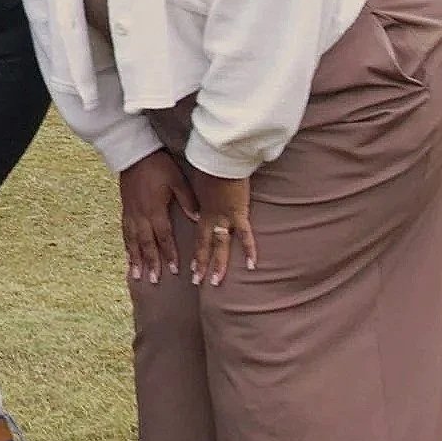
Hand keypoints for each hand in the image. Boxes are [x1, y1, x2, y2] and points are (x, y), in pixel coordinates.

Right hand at [115, 149, 192, 282]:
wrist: (133, 153)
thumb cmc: (158, 165)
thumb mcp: (177, 180)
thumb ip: (187, 200)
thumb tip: (197, 218)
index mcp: (155, 209)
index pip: (164, 237)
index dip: (169, 254)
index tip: (174, 270)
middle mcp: (141, 215)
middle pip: (146, 244)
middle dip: (150, 262)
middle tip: (153, 280)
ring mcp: (130, 213)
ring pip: (132, 241)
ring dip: (135, 259)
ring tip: (136, 275)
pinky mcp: (125, 209)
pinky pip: (125, 232)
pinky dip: (126, 246)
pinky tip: (128, 255)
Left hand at [183, 164, 256, 284]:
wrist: (220, 158)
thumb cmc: (210, 166)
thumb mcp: (200, 183)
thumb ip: (201, 197)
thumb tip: (200, 206)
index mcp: (201, 210)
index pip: (196, 236)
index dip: (194, 252)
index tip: (189, 266)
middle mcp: (210, 217)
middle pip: (204, 245)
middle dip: (200, 264)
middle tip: (196, 282)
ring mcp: (224, 217)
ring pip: (219, 246)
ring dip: (217, 264)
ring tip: (214, 281)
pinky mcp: (238, 213)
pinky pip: (245, 235)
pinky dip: (249, 250)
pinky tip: (252, 265)